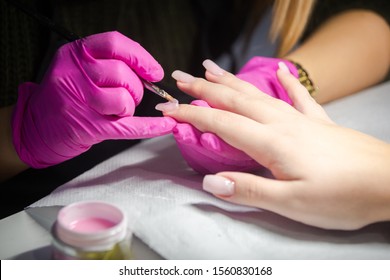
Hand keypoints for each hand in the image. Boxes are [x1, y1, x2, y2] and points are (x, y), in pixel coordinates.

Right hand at [12, 31, 174, 167]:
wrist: (38, 124)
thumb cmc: (66, 93)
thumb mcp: (78, 66)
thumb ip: (107, 62)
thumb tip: (148, 69)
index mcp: (76, 54)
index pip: (115, 44)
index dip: (141, 57)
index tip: (154, 71)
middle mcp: (76, 74)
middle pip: (123, 74)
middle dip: (136, 87)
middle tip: (130, 95)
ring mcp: (80, 101)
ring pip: (123, 99)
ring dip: (129, 107)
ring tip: (117, 110)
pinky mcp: (87, 127)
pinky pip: (127, 126)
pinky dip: (150, 127)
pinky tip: (164, 126)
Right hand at [163, 61, 389, 229]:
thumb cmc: (341, 196)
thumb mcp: (290, 203)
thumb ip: (249, 190)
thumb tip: (210, 181)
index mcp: (270, 142)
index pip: (220, 123)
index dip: (191, 115)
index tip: (168, 109)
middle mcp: (282, 124)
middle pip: (235, 100)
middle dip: (204, 88)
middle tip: (181, 77)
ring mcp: (301, 120)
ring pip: (258, 93)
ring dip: (232, 81)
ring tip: (212, 69)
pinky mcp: (319, 123)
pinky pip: (299, 97)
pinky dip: (287, 83)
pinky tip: (282, 71)